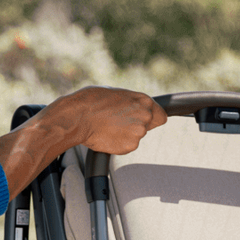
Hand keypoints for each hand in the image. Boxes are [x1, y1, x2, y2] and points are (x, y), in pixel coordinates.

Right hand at [41, 84, 165, 154]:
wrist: (78, 117)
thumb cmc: (91, 102)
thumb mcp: (117, 94)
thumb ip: (132, 103)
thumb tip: (136, 108)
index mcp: (143, 100)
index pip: (161, 115)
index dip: (152, 119)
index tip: (147, 122)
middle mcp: (145, 116)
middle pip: (147, 127)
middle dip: (135, 126)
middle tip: (117, 122)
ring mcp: (138, 132)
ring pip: (136, 137)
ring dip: (125, 135)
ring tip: (108, 127)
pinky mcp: (129, 146)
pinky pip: (127, 146)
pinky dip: (118, 143)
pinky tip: (107, 135)